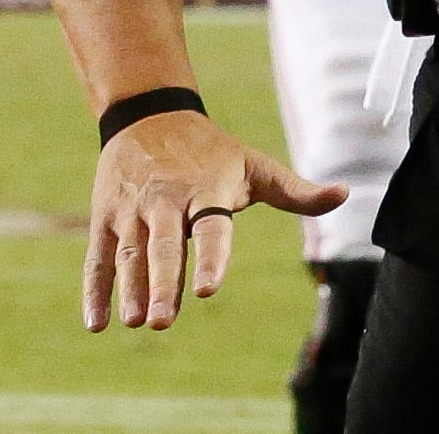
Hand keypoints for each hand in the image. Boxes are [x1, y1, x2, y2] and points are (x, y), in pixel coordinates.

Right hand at [85, 109, 342, 331]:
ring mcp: (132, 209)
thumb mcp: (255, 166)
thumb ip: (295, 190)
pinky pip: (98, 257)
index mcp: (207, 190)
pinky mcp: (105, 217)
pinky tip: (96, 322)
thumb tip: (344, 194)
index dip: (211, 258)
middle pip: (164, 245)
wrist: (151, 116)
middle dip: (163, 284)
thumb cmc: (213, 153)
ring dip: (129, 290)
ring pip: (129, 254)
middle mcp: (166, 200)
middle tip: (162, 321)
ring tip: (136, 322)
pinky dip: (94, 290)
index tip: (210, 290)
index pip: (210, 228)